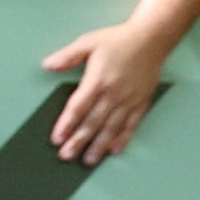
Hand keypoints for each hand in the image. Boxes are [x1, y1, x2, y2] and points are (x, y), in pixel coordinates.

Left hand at [40, 12, 176, 162]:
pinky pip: (131, 125)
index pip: (79, 107)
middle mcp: (114, 93)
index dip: (66, 124)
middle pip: (93, 122)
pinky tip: (114, 150)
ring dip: (99, 146)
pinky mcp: (141, 103)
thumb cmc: (118, 40)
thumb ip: (68, 56)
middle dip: (78, 141)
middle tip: (66, 155)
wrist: (151, 39)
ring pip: (111, 128)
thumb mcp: (89, 42)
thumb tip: (47, 65)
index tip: (57, 138)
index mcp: (99, 79)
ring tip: (88, 160)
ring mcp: (129, 100)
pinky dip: (122, 139)